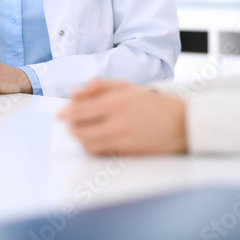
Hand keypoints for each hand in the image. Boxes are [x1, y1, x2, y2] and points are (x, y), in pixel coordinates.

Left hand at [58, 79, 186, 155]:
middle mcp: (116, 123)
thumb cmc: (152, 102)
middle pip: (79, 129)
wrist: (181, 123)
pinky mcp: (126, 153)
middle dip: (71, 126)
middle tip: (71, 122)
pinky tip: (96, 139)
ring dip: (80, 137)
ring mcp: (121, 140)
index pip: (79, 111)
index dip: (65, 113)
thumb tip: (74, 93)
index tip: (58, 115)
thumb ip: (99, 86)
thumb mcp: (126, 86)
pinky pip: (100, 152)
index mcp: (115, 103)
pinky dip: (92, 146)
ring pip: (86, 144)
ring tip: (82, 131)